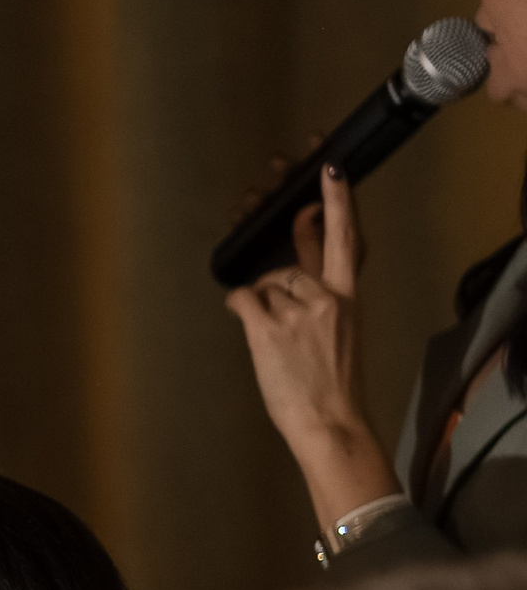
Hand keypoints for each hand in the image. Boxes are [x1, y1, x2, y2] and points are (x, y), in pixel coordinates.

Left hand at [223, 167, 398, 525]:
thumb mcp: (342, 334)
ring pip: (264, 285)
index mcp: (348, 296)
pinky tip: (249, 325)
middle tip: (281, 317)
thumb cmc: (333, 385)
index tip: (330, 167)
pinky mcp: (269, 328)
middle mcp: (324, 297)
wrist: (331, 422)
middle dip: (277, 284)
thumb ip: (322, 301)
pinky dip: (240, 307)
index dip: (337, 200)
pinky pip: (243, 297)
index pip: (344, 237)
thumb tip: (287, 283)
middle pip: (287, 268)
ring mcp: (296, 312)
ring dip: (262, 308)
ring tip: (278, 344)